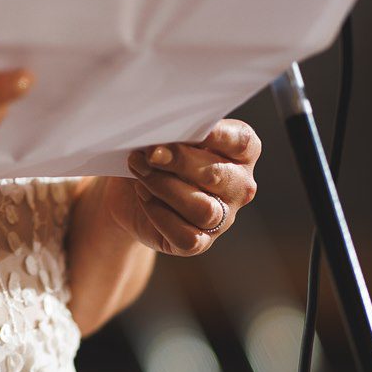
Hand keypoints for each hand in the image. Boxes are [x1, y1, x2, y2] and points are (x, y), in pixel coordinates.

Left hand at [107, 119, 261, 256]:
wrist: (129, 193)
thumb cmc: (155, 156)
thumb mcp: (166, 138)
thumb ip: (174, 134)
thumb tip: (163, 139)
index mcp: (240, 153)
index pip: (241, 142)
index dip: (219, 135)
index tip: (193, 128)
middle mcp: (238, 186)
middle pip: (217, 176)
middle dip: (181, 161)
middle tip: (151, 153)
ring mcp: (223, 217)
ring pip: (203, 209)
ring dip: (165, 188)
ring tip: (139, 172)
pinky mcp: (201, 242)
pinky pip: (186, 235)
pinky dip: (159, 215)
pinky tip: (143, 196)